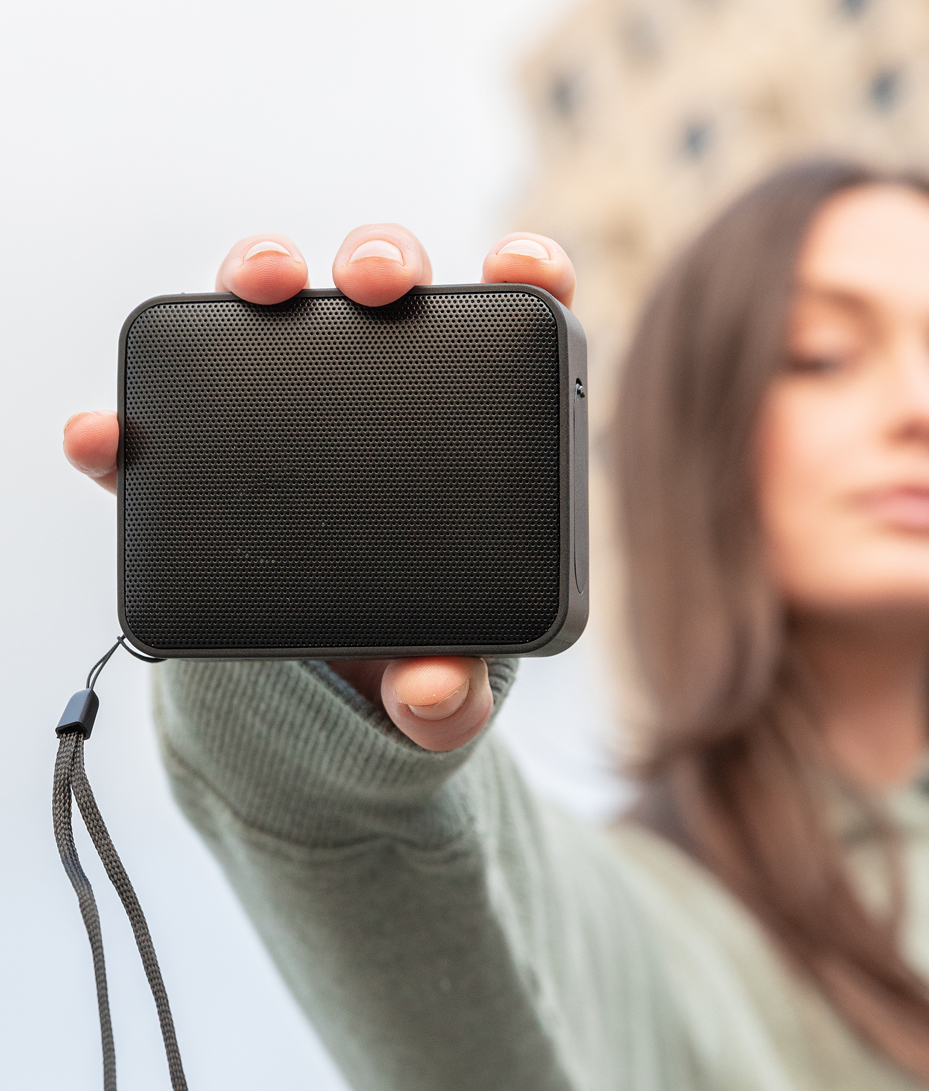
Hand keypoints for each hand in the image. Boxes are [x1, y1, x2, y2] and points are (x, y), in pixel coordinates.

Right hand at [63, 224, 575, 751]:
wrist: (332, 699)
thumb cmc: (413, 669)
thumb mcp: (442, 693)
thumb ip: (452, 700)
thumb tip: (430, 693)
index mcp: (475, 433)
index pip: (514, 330)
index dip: (527, 274)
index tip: (517, 264)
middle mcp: (390, 395)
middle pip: (393, 293)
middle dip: (384, 258)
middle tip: (375, 285)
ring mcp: (295, 416)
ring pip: (280, 314)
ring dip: (265, 274)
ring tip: (258, 288)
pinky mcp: (213, 464)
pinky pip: (165, 429)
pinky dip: (130, 428)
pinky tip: (106, 439)